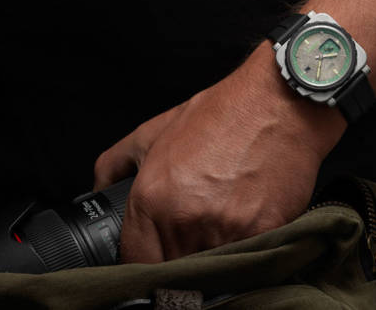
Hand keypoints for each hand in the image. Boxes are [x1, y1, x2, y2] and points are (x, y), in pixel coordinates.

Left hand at [93, 41, 346, 262]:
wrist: (278, 102)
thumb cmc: (220, 114)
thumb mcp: (152, 131)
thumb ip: (114, 164)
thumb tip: (97, 191)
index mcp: (152, 198)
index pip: (137, 261)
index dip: (145, 262)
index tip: (157, 256)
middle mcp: (184, 218)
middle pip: (172, 271)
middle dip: (179, 260)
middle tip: (193, 238)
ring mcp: (224, 229)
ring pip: (209, 272)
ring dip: (211, 258)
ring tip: (221, 228)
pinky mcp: (262, 233)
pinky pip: (245, 262)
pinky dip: (244, 253)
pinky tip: (246, 225)